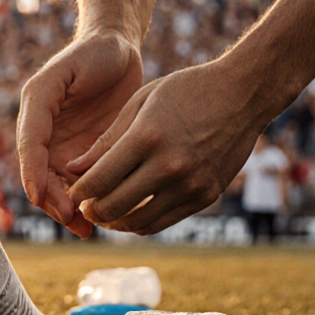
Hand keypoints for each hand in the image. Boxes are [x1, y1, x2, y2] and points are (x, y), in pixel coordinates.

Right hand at [17, 30, 142, 237]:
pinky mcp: (90, 153)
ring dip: (71, 210)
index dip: (34, 176)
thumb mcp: (64, 72)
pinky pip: (85, 183)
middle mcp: (47, 134)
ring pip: (62, 187)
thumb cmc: (94, 53)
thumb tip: (43, 149)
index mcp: (36, 112)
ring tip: (87, 228)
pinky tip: (99, 218)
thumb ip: (46, 104)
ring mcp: (67, 146)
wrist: (121, 48)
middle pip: (44, 176)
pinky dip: (89, 202)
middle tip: (74, 219)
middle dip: (55, 201)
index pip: (31, 150)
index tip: (41, 198)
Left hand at [66, 60, 269, 234]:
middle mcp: (169, 166)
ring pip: (137, 223)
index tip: (71, 192)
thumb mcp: (140, 103)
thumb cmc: (185, 91)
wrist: (244, 95)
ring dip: (115, 222)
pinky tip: (131, 211)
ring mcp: (190, 185)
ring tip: (106, 211)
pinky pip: (162, 222)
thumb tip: (72, 170)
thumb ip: (106, 140)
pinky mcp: (205, 197)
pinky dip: (140, 222)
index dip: (77, 193)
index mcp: (147, 137)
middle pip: (114, 207)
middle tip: (85, 206)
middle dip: (91, 211)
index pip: (98, 181)